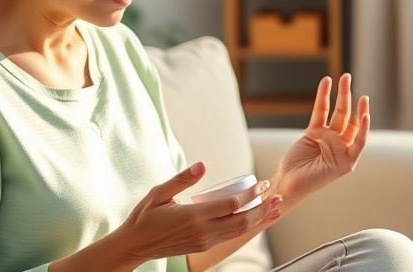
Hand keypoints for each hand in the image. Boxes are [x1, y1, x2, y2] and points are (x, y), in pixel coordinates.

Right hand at [115, 162, 280, 262]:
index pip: (230, 205)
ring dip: (259, 220)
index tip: (261, 184)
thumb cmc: (145, 216)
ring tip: (275, 209)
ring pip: (239, 232)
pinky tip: (255, 220)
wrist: (135, 245)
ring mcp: (204, 242)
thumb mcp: (159, 192)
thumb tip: (202, 165)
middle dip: (262, 210)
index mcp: (193, 216)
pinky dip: (246, 228)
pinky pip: (231, 237)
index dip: (250, 194)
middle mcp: (203, 232)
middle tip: (277, 196)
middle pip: (242, 222)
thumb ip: (182, 179)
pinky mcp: (203, 247)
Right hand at [274, 73, 369, 204]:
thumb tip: (344, 151)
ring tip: (344, 77)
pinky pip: (320, 111)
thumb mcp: (332, 172)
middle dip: (351, 100)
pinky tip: (326, 83)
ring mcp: (327, 136)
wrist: (289, 183)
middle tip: (351, 81)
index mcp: (349, 158)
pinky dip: (323, 98)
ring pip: (336, 112)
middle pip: (349, 119)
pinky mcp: (313, 131)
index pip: (360, 138)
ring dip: (341, 94)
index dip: (364, 126)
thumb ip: (340, 159)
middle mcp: (340, 145)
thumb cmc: (310, 183)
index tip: (365, 114)